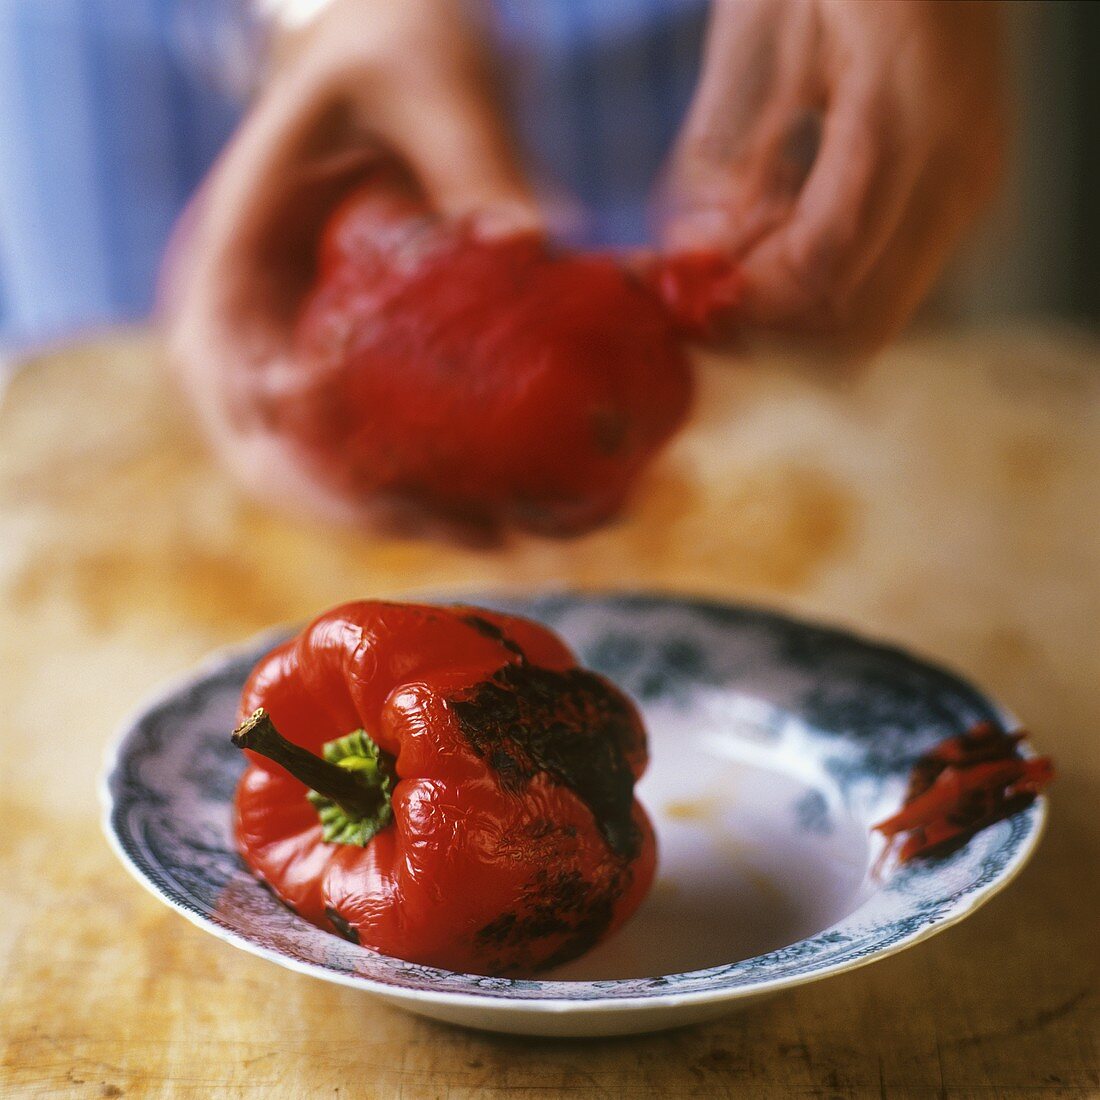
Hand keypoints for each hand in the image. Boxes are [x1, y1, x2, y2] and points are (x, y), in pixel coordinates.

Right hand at [162, 0, 534, 524]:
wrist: (394, 54)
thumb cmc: (391, 50)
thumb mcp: (420, 74)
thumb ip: (468, 149)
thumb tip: (534, 242)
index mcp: (232, 265)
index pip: (236, 392)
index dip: (305, 468)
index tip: (399, 501)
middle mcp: (255, 329)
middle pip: (283, 463)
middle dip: (376, 515)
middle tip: (486, 532)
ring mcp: (304, 356)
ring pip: (334, 471)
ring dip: (415, 517)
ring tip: (517, 531)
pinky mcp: (357, 368)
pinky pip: (380, 446)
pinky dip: (436, 484)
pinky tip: (516, 500)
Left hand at [660, 0, 1004, 352]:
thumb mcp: (759, 25)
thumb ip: (722, 150)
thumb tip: (694, 253)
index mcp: (904, 113)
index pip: (823, 265)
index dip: (746, 300)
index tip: (686, 295)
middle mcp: (958, 166)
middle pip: (859, 321)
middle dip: (771, 328)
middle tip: (705, 296)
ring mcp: (972, 188)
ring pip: (875, 316)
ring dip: (795, 315)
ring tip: (738, 258)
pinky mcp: (965, 197)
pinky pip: (887, 284)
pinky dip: (824, 288)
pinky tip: (781, 239)